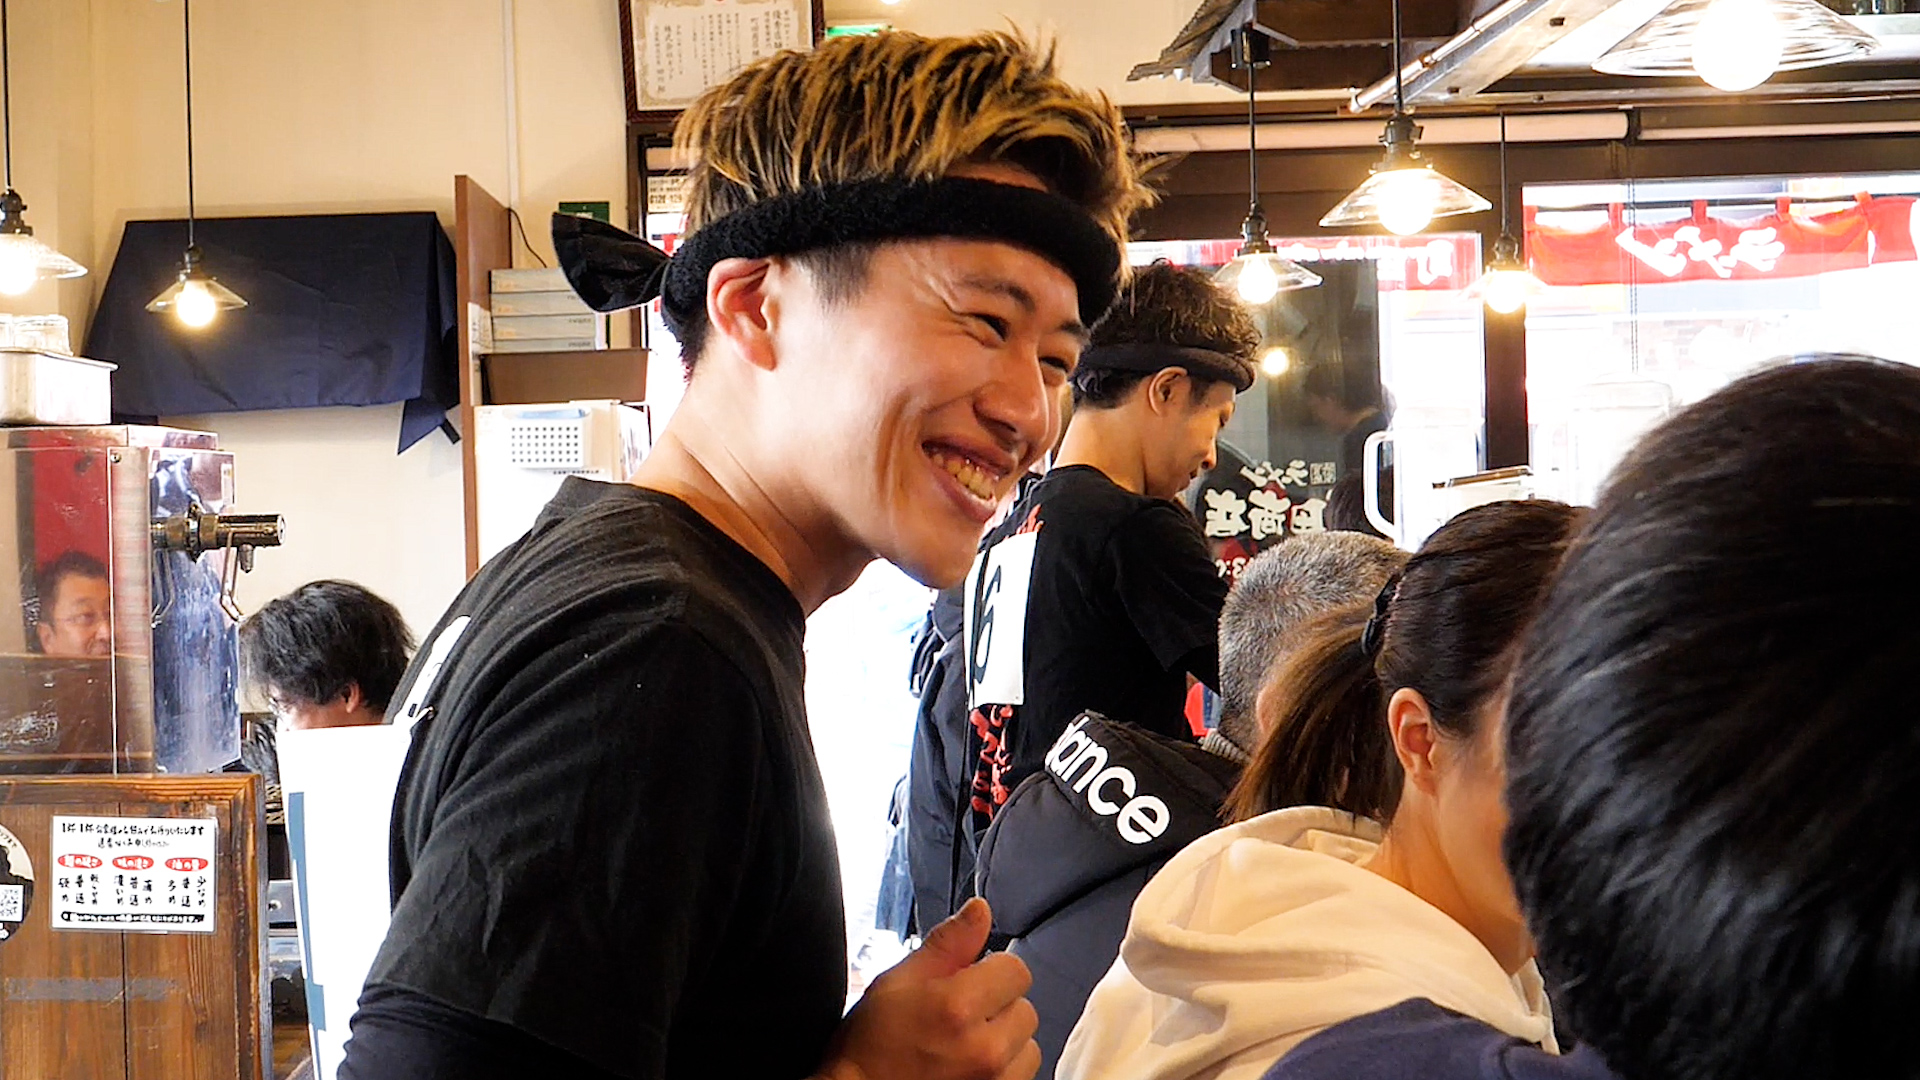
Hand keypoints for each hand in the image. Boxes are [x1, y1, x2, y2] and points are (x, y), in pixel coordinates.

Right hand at [816, 897, 1038, 1079]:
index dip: (991, 971)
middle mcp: (984, 1048)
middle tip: (958, 1018)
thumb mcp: (897, 982)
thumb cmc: (868, 1047)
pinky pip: (1021, 1076)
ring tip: (965, 1047)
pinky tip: (970, 1067)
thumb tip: (980, 910)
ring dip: (1005, 1042)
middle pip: (1025, 1008)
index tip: (969, 982)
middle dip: (997, 1007)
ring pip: (1028, 1046)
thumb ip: (947, 945)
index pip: (1015, 970)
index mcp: (958, 1007)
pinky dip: (1003, 1071)